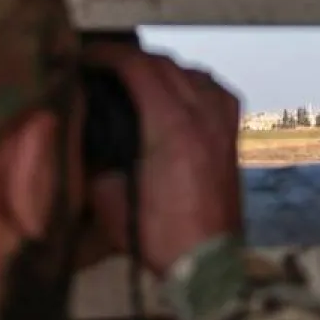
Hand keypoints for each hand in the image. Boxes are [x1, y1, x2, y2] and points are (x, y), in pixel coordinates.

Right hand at [80, 40, 243, 276]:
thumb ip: (98, 161)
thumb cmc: (158, 236)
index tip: (86, 56)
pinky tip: (181, 92)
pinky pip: (217, 92)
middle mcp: (202, 116)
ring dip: (164, 68)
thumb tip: (91, 137)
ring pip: (194, 73)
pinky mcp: (233, 138)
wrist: (206, 264)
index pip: (138, 67)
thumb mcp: (109, 200)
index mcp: (172, 126)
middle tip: (104, 65)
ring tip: (139, 77)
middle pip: (165, 64)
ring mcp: (223, 125)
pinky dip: (195, 83)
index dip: (108, 55)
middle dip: (131, 58)